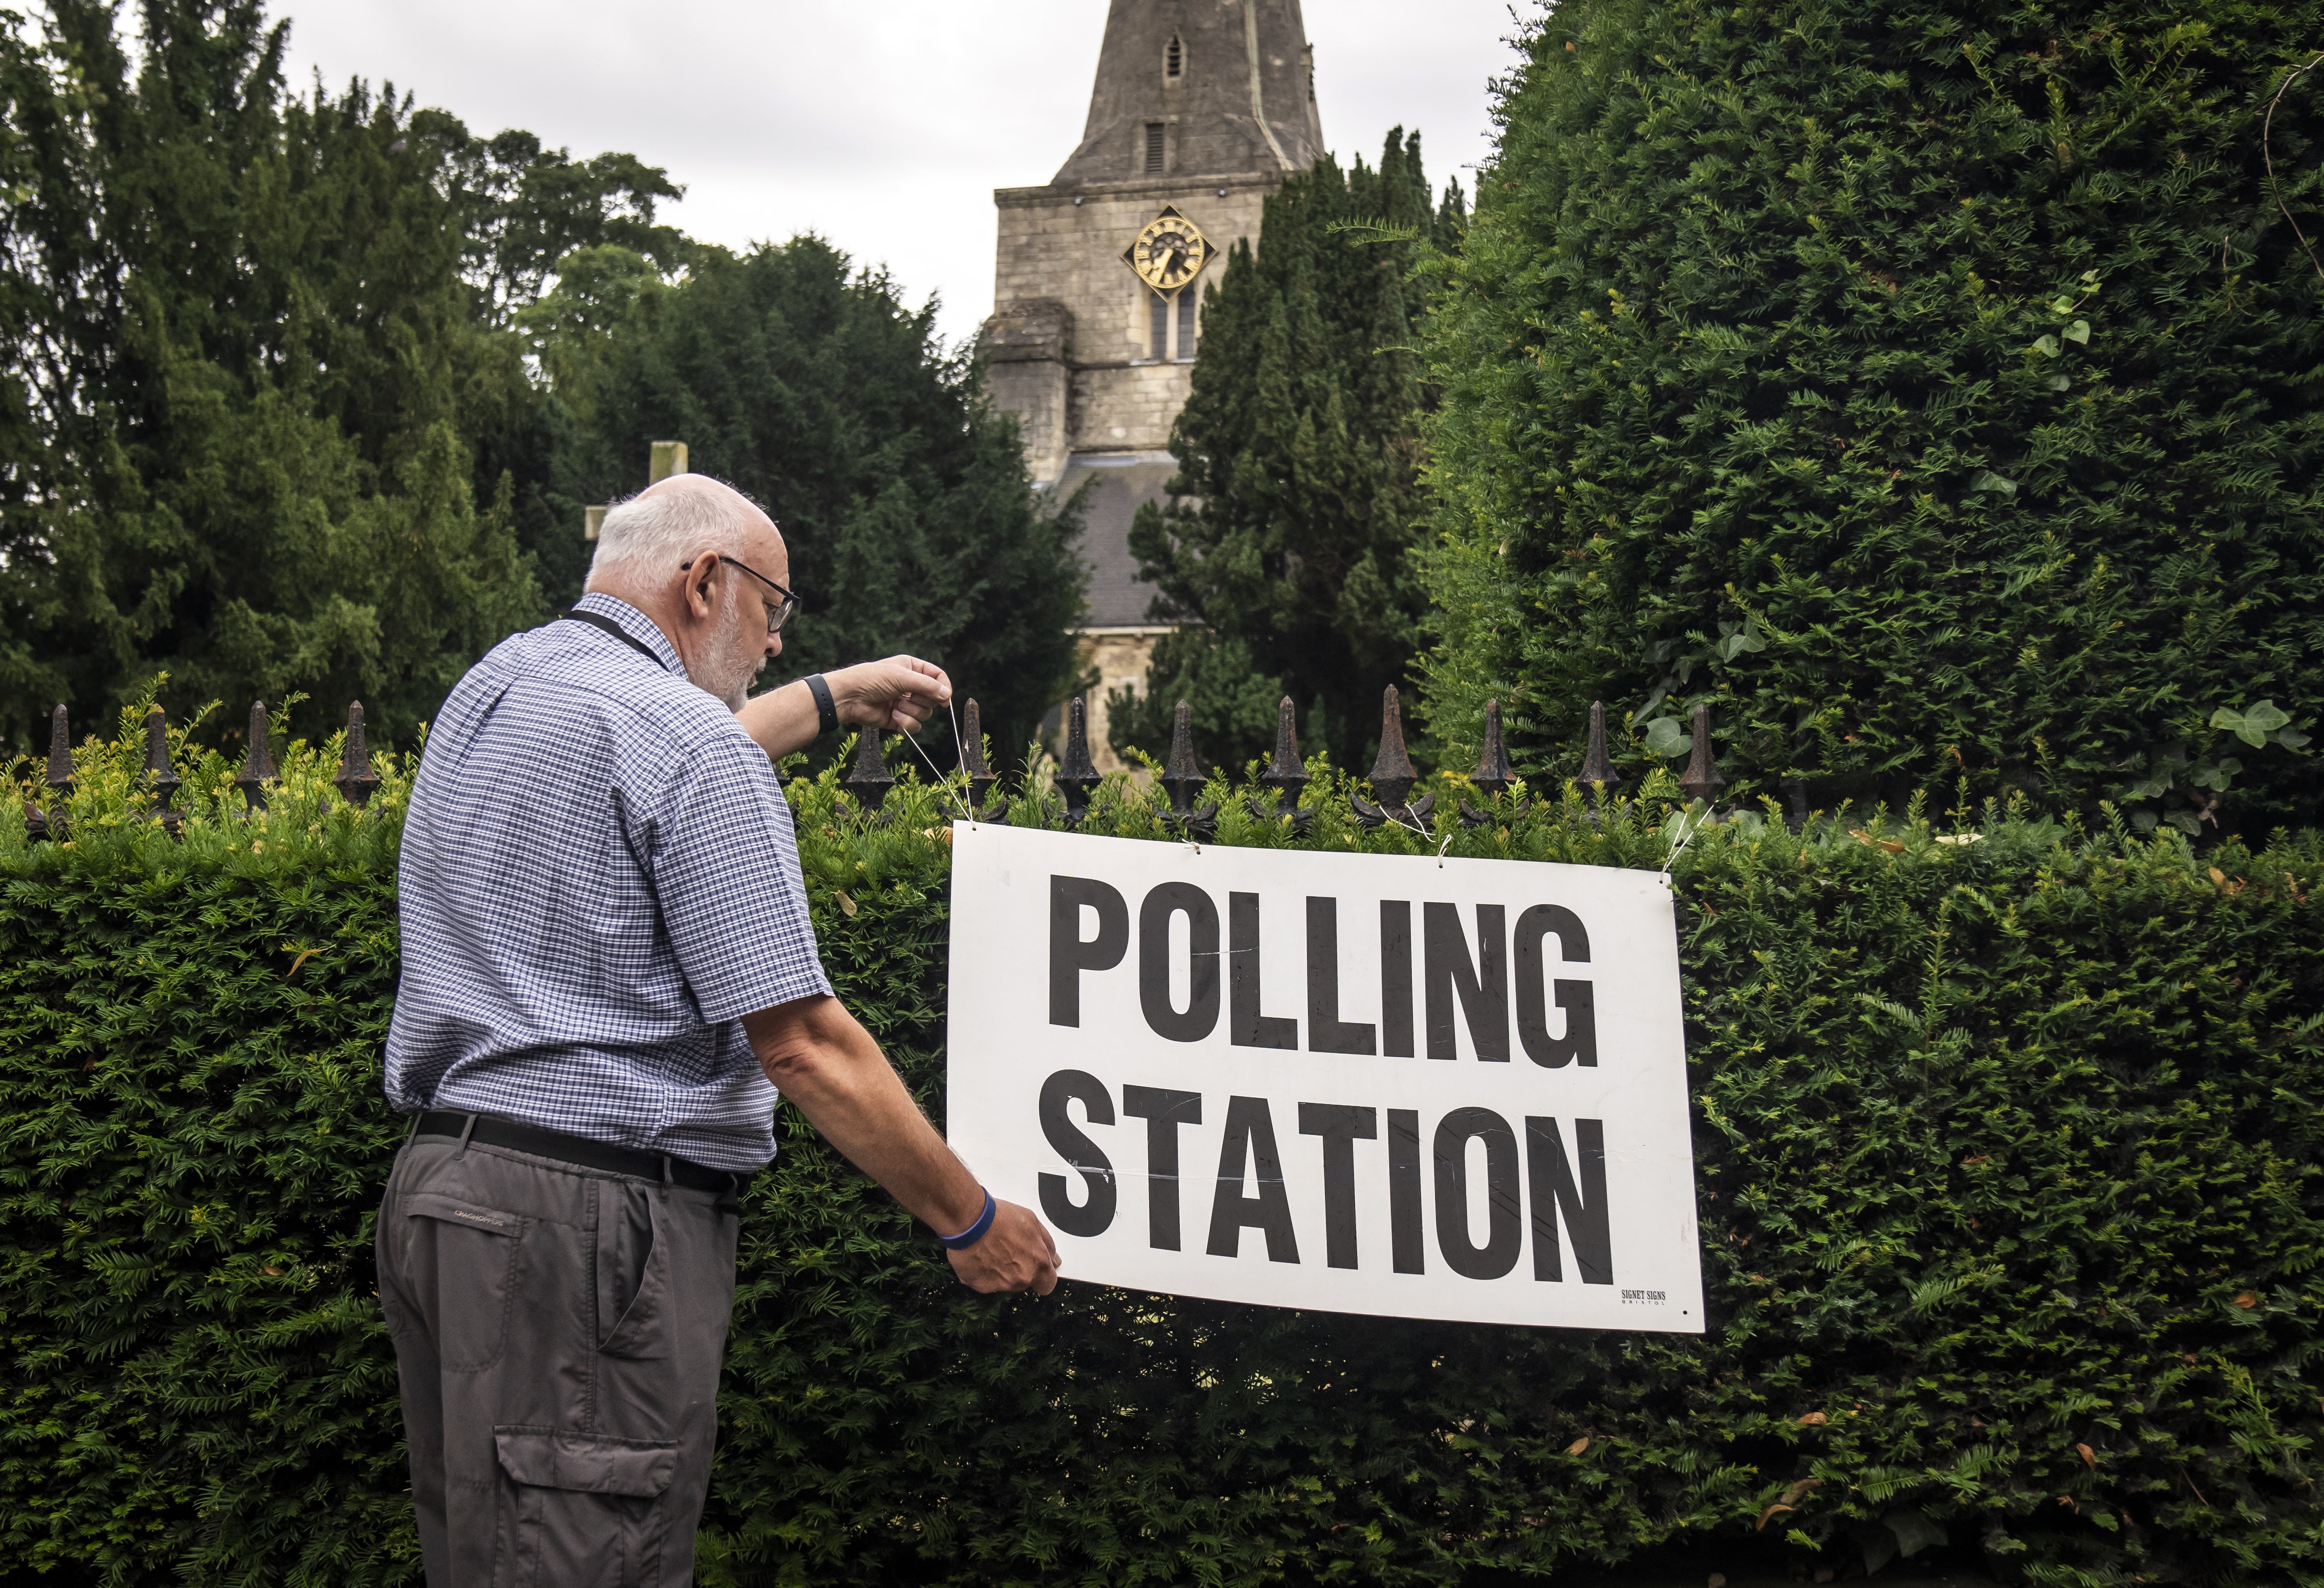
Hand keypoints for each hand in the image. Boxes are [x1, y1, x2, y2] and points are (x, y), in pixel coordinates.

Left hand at [828, 655, 951, 734]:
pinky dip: (906, 723)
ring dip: (912, 712)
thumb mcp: (901, 676)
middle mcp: (911, 685)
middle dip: (922, 700)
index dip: (944, 687)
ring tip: (896, 706)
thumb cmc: (871, 679)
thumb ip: (927, 685)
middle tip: (908, 697)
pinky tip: (894, 717)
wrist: (849, 698)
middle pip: (933, 697)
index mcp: (912, 668)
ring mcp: (905, 703)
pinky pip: (915, 725)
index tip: (944, 698)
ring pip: (925, 713)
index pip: (938, 676)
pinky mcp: (899, 719)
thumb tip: (947, 694)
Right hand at [946, 1199, 1059, 1294]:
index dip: (1043, 1276)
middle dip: (1020, 1271)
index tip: (1036, 1269)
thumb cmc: (999, 1217)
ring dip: (1002, 1271)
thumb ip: (1046, 1244)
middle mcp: (1021, 1278)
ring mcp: (1001, 1285)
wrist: (968, 1219)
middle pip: (1026, 1282)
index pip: (1048, 1283)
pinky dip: (984, 1273)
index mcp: (1038, 1262)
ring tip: (990, 1249)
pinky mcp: (981, 1286)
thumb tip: (1054, 1260)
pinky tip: (978, 1255)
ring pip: (1006, 1283)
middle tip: (1008, 1252)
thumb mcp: (1032, 1221)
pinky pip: (986, 1282)